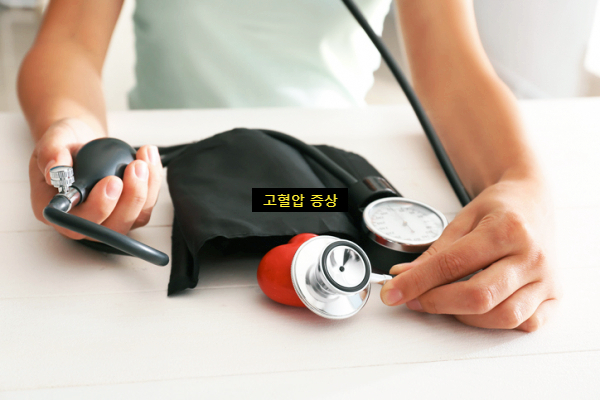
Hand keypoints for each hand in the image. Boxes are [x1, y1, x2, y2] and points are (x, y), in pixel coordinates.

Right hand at [29, 118, 162, 238]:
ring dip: (146, 190)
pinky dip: (153, 184)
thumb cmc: (64, 145)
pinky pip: (147, 206)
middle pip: (114, 227)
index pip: (78, 222)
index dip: (99, 207)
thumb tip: (56, 169)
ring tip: (144, 159)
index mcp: (58, 210)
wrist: (81, 142)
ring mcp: (109, 219)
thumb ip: (51, 153)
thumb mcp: (52, 140)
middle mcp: (84, 221)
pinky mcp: (130, 212)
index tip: (113, 181)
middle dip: (131, 198)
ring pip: (136, 218)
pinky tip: (150, 160)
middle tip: (135, 168)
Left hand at [380, 175, 560, 331]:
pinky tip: (479, 310)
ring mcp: (546, 278)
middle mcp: (531, 256)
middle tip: (414, 299)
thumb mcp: (461, 220)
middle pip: (479, 296)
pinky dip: (497, 323)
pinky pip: (525, 323)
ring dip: (465, 317)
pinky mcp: (554, 295)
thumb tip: (402, 277)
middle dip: (437, 303)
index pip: (452, 264)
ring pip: (503, 316)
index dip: (417, 282)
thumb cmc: (498, 209)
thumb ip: (434, 253)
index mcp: (506, 229)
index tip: (392, 292)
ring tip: (446, 302)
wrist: (531, 201)